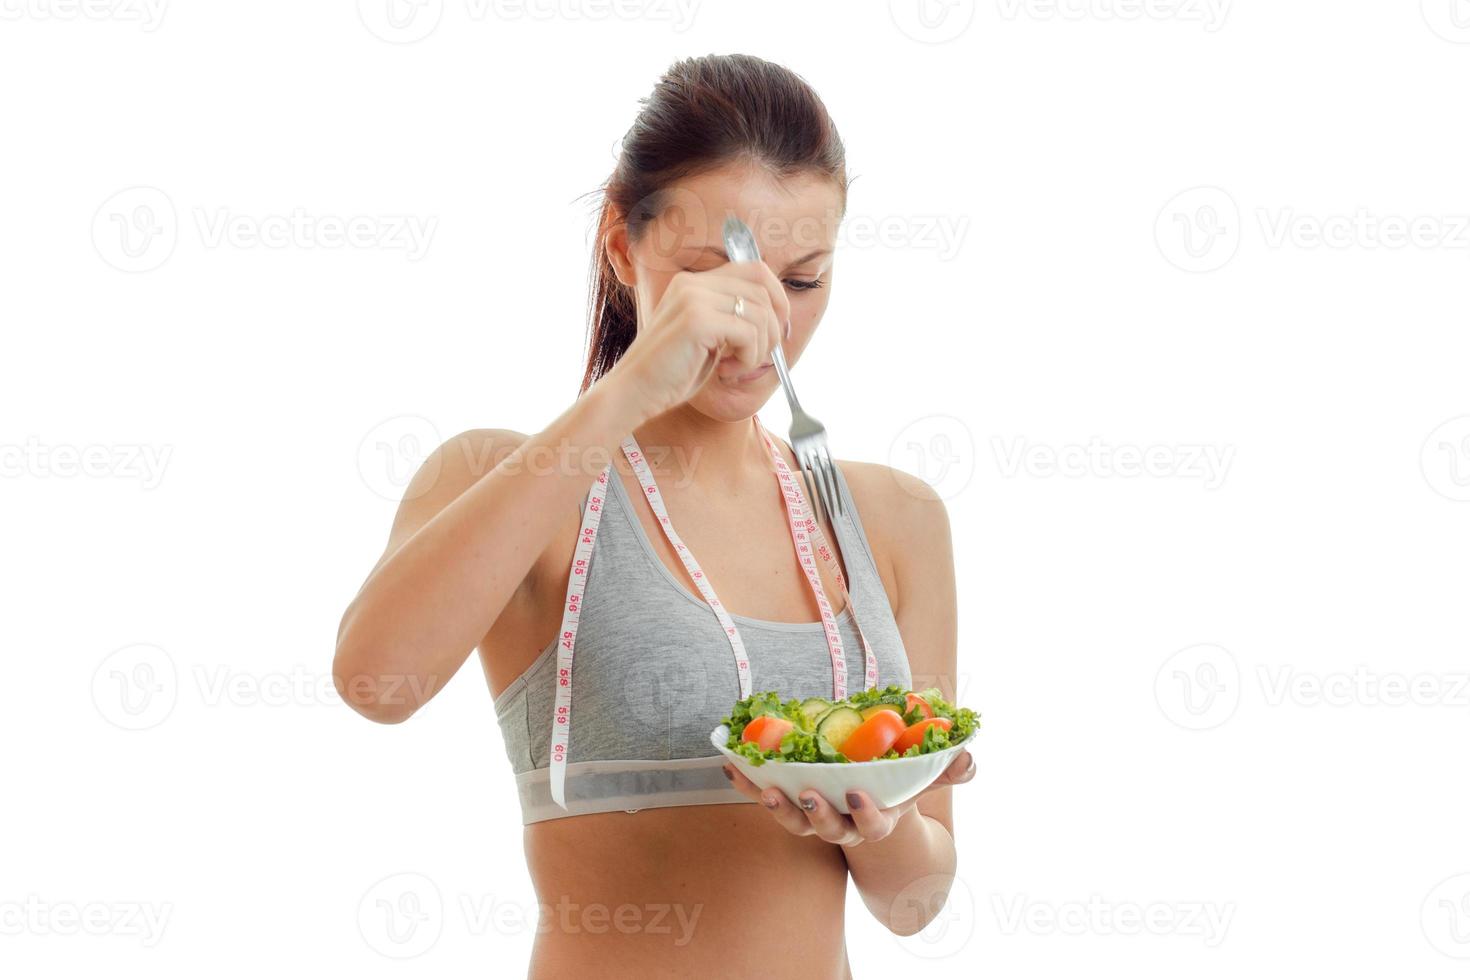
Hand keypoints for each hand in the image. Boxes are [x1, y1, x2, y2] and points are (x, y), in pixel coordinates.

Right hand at [607, 260, 789, 420]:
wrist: (633, 393)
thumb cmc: (671, 374)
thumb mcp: (707, 338)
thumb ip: (732, 318)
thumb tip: (778, 316)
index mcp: (694, 283)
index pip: (756, 270)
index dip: (778, 298)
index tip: (777, 330)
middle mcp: (693, 283)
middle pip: (763, 289)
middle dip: (772, 328)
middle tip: (756, 356)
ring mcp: (693, 299)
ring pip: (760, 314)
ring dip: (759, 348)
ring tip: (735, 367)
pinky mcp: (697, 321)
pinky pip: (749, 333)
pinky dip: (748, 358)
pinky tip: (727, 370)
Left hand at [721, 750, 975, 845]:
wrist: (863, 798)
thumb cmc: (895, 785)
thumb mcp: (921, 777)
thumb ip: (945, 769)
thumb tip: (970, 759)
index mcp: (874, 819)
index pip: (872, 825)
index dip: (866, 813)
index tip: (859, 793)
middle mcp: (840, 825)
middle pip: (827, 829)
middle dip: (817, 815)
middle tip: (809, 794)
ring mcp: (810, 816)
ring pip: (792, 820)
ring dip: (776, 807)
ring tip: (766, 788)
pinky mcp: (786, 802)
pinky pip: (763, 795)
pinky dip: (747, 783)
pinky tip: (732, 764)